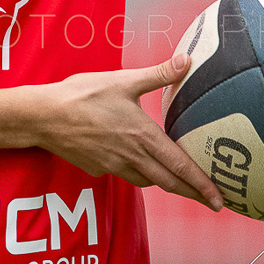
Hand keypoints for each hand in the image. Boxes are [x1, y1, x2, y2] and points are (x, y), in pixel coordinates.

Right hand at [30, 49, 224, 211]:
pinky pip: (124, 175)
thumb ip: (159, 74)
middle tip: (213, 203)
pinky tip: (137, 165)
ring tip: (180, 185)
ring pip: (148, 181)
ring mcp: (113, 166)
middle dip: (194, 194)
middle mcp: (132, 156)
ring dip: (167, 185)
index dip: (202, 184)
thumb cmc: (82, 95)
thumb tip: (187, 60)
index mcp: (143, 136)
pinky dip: (138, 174)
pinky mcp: (97, 168)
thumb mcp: (123, 80)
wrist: (44, 116)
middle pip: (169, 183)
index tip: (219, 199)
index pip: (180, 166)